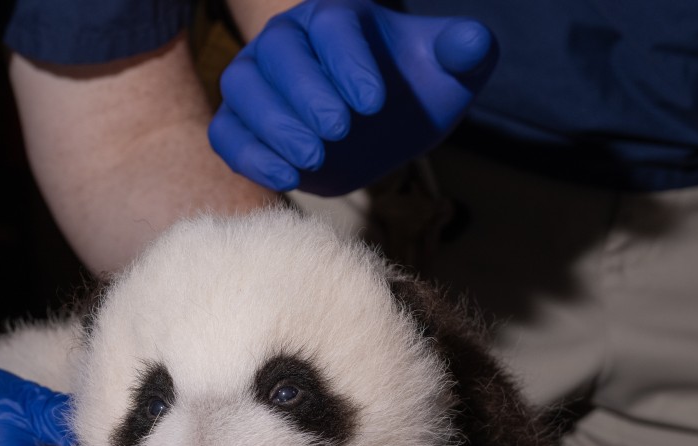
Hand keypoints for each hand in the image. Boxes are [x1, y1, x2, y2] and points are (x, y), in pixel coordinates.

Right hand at [209, 0, 496, 195]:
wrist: (378, 127)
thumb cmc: (411, 90)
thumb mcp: (449, 71)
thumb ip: (463, 52)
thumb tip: (471, 42)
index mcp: (337, 15)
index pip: (333, 26)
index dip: (348, 62)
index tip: (374, 103)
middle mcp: (288, 40)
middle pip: (279, 54)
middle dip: (306, 94)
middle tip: (338, 133)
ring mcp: (257, 80)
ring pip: (243, 89)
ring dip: (273, 125)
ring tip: (313, 159)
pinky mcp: (242, 123)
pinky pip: (227, 132)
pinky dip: (249, 155)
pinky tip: (287, 177)